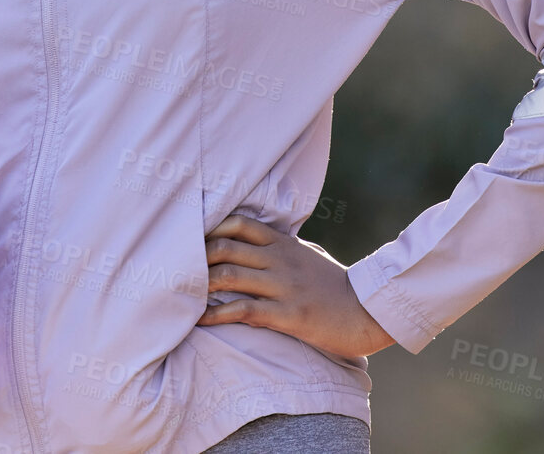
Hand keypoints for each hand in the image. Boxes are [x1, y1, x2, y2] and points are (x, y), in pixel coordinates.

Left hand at [198, 213, 395, 358]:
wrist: (367, 312)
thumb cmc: (337, 286)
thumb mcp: (310, 256)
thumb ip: (286, 247)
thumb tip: (266, 241)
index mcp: (284, 244)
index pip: (240, 223)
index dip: (212, 228)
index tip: (192, 241)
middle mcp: (280, 260)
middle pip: (226, 246)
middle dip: (197, 256)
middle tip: (176, 268)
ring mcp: (282, 286)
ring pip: (229, 275)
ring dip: (200, 284)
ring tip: (180, 293)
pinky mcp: (286, 314)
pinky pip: (243, 310)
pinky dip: (216, 315)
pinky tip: (199, 320)